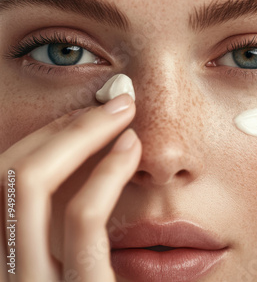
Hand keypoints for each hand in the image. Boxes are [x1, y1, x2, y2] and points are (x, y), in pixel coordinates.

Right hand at [0, 93, 140, 281]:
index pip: (0, 181)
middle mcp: (5, 268)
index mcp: (5, 256)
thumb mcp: (73, 266)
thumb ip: (63, 231)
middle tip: (112, 104)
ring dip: (77, 136)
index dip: (40, 139)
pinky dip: (106, 172)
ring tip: (124, 114)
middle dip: (58, 128)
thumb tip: (78, 160)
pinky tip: (131, 147)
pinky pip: (83, 221)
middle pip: (4, 175)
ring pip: (28, 187)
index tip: (83, 115)